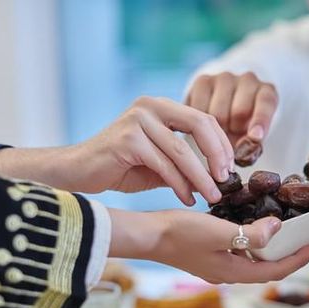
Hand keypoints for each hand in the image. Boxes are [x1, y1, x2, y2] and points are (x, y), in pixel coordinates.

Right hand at [0, 97, 233, 204]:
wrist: (77, 172)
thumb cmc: (120, 167)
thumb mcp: (160, 161)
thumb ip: (185, 160)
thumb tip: (220, 175)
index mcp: (160, 106)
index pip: (203, 118)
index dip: (221, 143)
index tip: (231, 168)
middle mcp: (150, 106)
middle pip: (199, 125)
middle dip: (217, 155)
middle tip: (226, 180)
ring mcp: (137, 120)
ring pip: (182, 151)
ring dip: (201, 177)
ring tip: (212, 196)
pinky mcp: (127, 139)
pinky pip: (164, 164)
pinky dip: (179, 184)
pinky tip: (188, 199)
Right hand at [108, 209, 308, 283]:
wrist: (148, 236)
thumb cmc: (179, 233)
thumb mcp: (218, 231)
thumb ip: (250, 234)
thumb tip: (277, 227)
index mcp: (232, 271)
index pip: (274, 271)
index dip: (297, 259)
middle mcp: (227, 273)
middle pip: (266, 268)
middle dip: (287, 256)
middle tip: (304, 240)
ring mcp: (217, 265)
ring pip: (252, 261)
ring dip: (270, 250)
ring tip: (285, 233)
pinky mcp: (208, 255)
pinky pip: (239, 253)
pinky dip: (252, 243)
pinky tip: (252, 228)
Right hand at [186, 72, 277, 144]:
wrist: (225, 108)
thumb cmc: (244, 127)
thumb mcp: (253, 137)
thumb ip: (251, 146)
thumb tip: (241, 153)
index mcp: (267, 92)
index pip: (265, 103)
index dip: (261, 120)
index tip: (255, 137)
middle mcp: (248, 80)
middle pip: (239, 111)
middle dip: (234, 132)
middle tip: (231, 141)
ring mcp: (224, 78)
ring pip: (217, 113)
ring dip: (216, 130)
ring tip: (218, 133)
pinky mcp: (203, 80)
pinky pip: (199, 107)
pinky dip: (200, 123)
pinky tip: (204, 126)